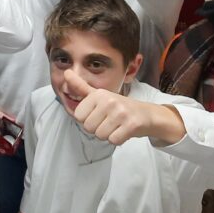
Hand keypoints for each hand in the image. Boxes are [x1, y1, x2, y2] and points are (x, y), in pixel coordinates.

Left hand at [63, 69, 184, 145]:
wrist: (147, 114)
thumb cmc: (118, 106)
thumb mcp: (98, 95)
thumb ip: (80, 86)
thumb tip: (66, 72)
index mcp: (98, 94)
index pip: (78, 116)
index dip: (88, 119)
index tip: (99, 114)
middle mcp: (109, 100)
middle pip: (88, 127)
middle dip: (98, 128)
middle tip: (109, 121)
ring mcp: (121, 112)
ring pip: (100, 135)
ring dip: (108, 134)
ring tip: (116, 125)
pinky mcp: (131, 124)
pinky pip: (113, 140)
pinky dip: (118, 139)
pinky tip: (123, 130)